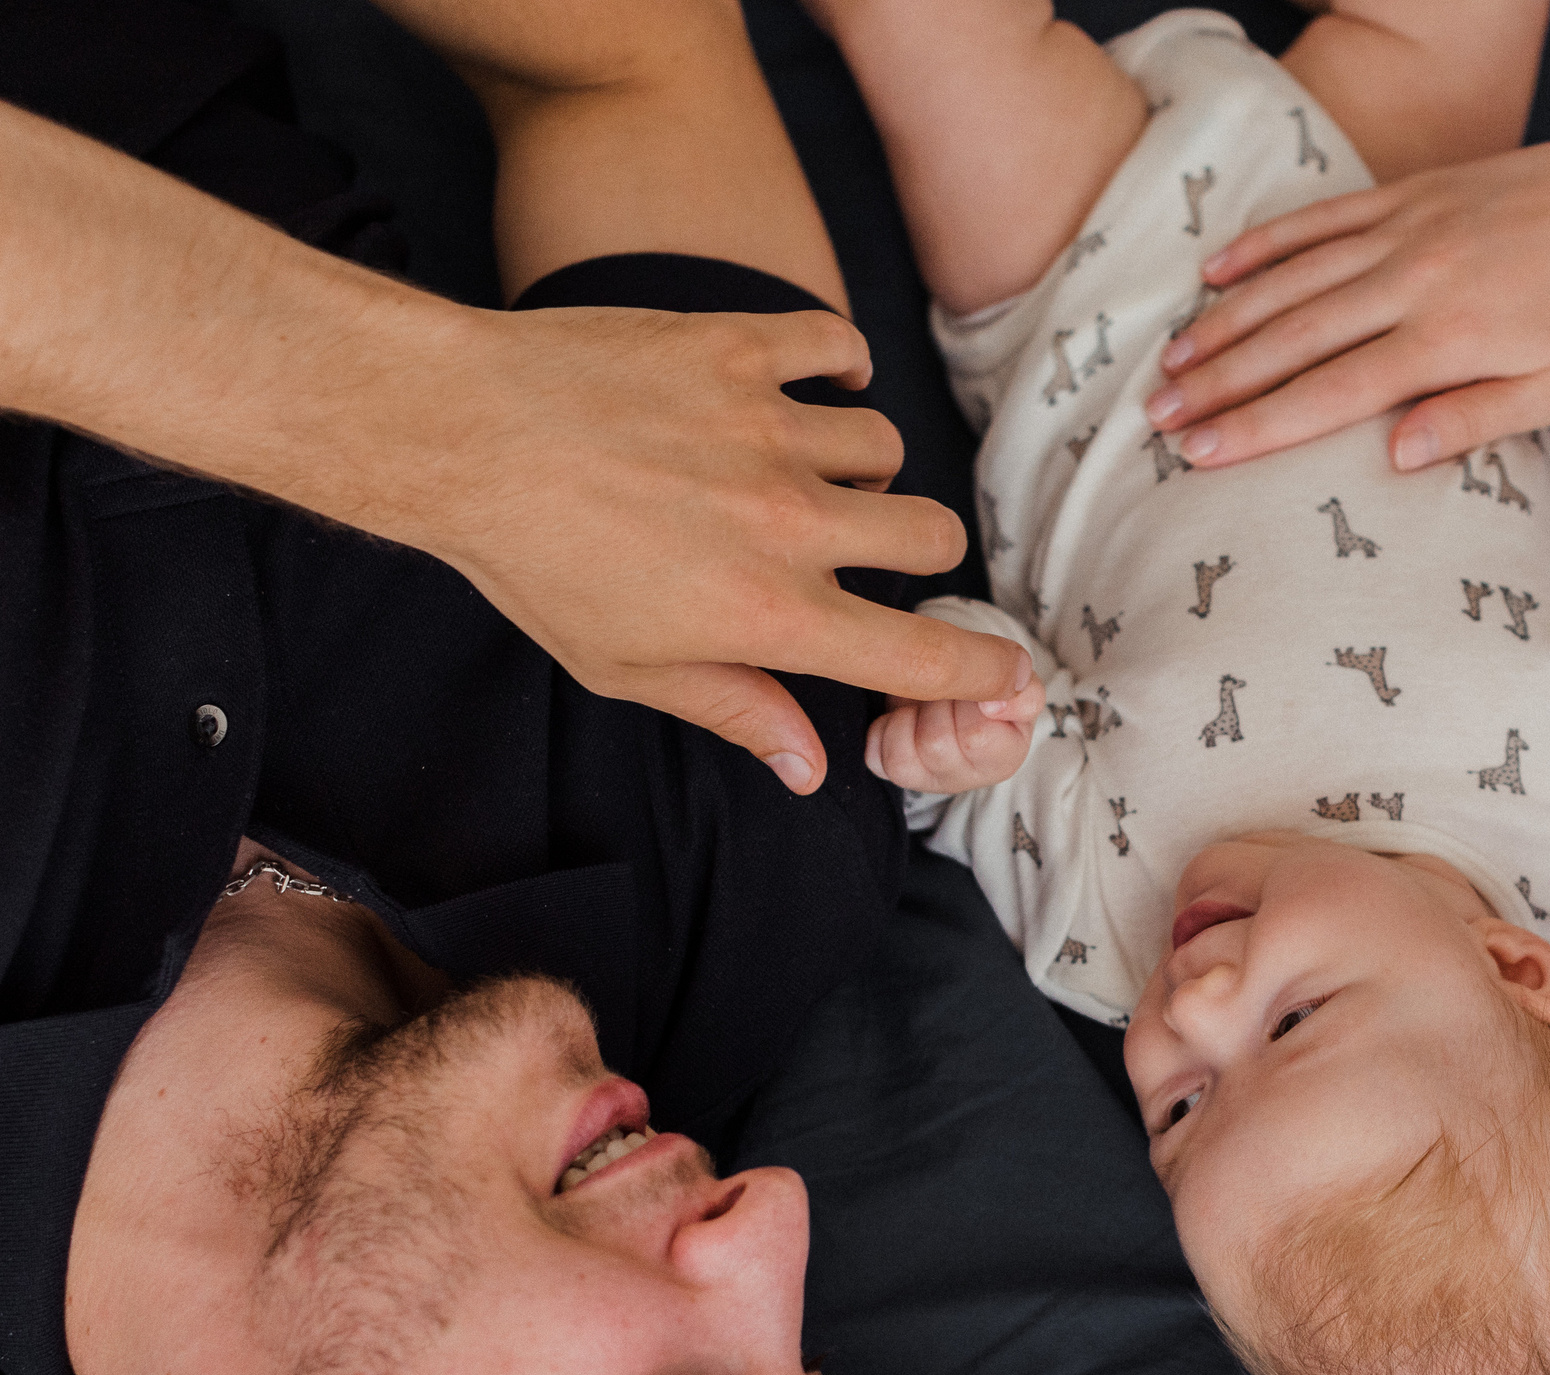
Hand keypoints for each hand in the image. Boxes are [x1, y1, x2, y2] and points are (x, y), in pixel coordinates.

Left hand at [389, 306, 1027, 792]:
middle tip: (862, 548)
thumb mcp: (627, 668)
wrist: (460, 434)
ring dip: (855, 463)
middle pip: (932, 535)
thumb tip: (811, 766)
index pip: (922, 658)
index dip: (983, 671)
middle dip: (915, 550)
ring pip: (882, 445)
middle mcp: (789, 525)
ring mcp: (770, 430)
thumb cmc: (534, 562)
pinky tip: (806, 384)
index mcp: (769, 618)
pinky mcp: (739, 349)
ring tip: (794, 467)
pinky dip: (837, 364)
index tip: (1002, 670)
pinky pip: (836, 346)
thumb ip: (737, 710)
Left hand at [862, 673, 1044, 793]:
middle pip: (936, 745)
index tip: (973, 690)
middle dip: (935, 704)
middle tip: (948, 692)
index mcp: (1007, 755)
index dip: (968, 701)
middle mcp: (970, 775)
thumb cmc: (983, 677)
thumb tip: (996, 704)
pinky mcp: (900, 774)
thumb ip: (1019, 684)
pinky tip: (903, 717)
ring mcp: (932, 778)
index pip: (976, 738)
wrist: (945, 670)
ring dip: (908, 716)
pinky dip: (883, 729)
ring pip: (903, 757)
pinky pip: (878, 760)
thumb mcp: (1010, 673)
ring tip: (924, 702)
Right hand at [1145, 123, 1549, 471]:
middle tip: (1157, 416)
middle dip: (1218, 382)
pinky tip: (1216, 270)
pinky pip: (1319, 219)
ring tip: (1172, 358)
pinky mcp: (1409, 193)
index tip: (1199, 452)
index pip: (1328, 393)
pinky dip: (1263, 244)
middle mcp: (1412, 281)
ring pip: (1292, 279)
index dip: (1256, 426)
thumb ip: (1474, 422)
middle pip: (1292, 339)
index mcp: (1445, 340)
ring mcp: (1404, 230)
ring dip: (1224, 320)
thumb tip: (1394, 456)